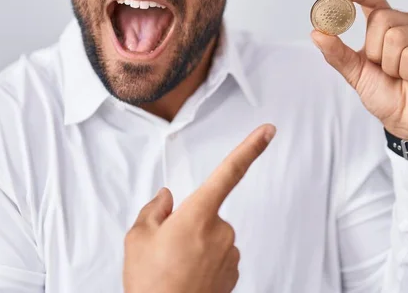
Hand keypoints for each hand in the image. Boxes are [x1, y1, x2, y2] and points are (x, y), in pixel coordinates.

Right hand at [123, 123, 276, 292]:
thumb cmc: (151, 284)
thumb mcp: (138, 238)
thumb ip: (154, 210)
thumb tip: (166, 198)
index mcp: (198, 214)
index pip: (229, 172)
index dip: (250, 148)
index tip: (268, 130)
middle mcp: (221, 230)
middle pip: (206, 212)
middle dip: (189, 223)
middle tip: (167, 249)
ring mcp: (230, 253)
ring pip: (212, 235)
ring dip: (196, 244)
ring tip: (174, 268)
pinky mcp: (234, 272)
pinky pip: (219, 255)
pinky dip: (205, 261)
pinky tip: (187, 276)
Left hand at [311, 0, 407, 139]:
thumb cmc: (386, 94)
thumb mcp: (355, 72)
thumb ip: (337, 52)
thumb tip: (316, 32)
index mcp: (388, 25)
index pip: (375, 0)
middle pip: (382, 19)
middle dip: (375, 51)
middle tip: (386, 69)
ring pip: (397, 37)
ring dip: (392, 65)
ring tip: (403, 75)